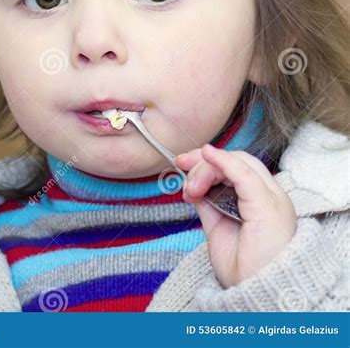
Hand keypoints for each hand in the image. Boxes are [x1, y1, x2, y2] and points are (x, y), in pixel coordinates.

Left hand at [175, 144, 296, 288]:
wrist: (260, 298)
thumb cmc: (245, 271)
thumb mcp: (218, 229)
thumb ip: (209, 204)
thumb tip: (193, 185)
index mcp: (262, 201)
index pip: (236, 166)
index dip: (208, 161)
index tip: (182, 164)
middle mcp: (271, 196)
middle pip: (237, 160)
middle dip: (203, 160)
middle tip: (181, 167)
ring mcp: (272, 200)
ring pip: (239, 162)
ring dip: (207, 168)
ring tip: (191, 190)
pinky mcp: (268, 206)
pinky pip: (244, 174)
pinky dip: (224, 161)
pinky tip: (207, 155)